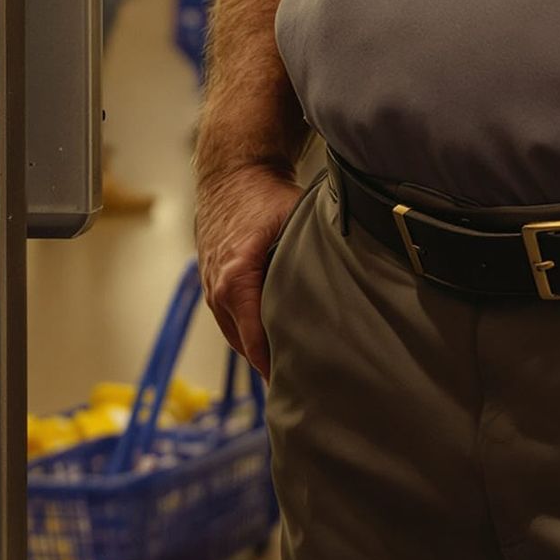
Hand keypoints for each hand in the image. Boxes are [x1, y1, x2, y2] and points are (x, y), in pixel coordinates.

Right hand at [196, 162, 303, 380]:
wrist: (232, 172)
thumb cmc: (265, 196)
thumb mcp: (292, 223)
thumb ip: (310, 254)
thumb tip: (347, 279)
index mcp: (236, 280)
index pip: (254, 340)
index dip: (275, 366)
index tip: (298, 387)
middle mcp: (218, 290)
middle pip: (244, 345)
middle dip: (271, 364)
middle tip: (305, 385)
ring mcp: (211, 289)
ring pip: (236, 335)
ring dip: (259, 349)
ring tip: (292, 370)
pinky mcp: (212, 283)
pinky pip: (230, 319)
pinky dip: (249, 331)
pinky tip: (274, 339)